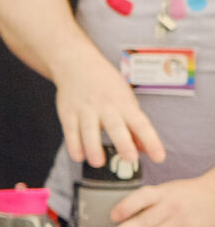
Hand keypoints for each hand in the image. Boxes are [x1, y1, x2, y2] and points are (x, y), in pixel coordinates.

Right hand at [54, 46, 165, 167]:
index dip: (151, 141)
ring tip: (98, 163)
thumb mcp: (125, 99)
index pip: (141, 124)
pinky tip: (78, 156)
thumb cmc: (106, 84)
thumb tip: (144, 149)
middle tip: (130, 159)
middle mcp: (106, 106)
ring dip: (93, 147)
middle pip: (116, 126)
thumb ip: (133, 125)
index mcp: (125, 103)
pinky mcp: (68, 112)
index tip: (159, 157)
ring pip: (89, 130)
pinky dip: (73, 144)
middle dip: (124, 143)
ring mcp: (85, 109)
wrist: (77, 63)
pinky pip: (70, 130)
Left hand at [105, 172, 214, 226]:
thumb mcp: (166, 190)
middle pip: (146, 221)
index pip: (143, 197)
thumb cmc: (184, 194)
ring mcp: (182, 223)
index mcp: (163, 192)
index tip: (113, 216)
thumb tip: (119, 217)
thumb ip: (147, 201)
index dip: (127, 206)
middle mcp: (172, 207)